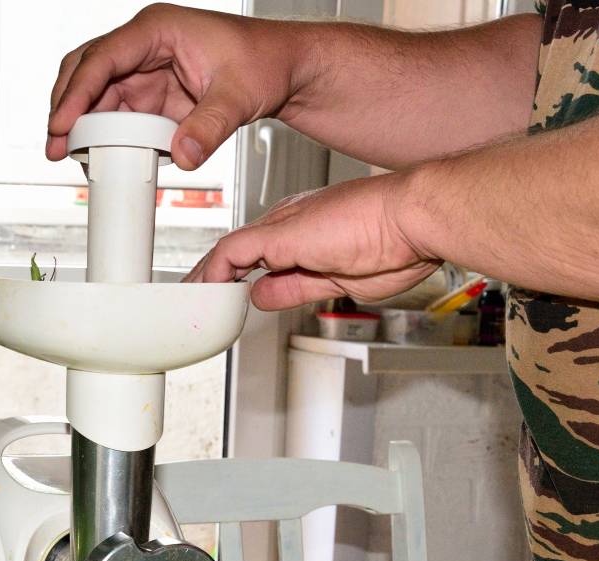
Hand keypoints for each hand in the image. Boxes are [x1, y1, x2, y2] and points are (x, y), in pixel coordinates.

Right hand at [46, 4, 313, 170]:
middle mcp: (144, 45)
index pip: (103, 57)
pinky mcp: (151, 94)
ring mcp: (144, 69)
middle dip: (66, 108)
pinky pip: (117, 114)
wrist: (284, 71)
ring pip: (96, 94)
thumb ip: (210, 126)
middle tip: (56, 147)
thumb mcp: (240, 96)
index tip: (62, 125)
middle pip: (86, 71)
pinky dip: (106, 135)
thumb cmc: (266, 63)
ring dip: (82, 126)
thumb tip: (182, 155)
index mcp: (158, 29)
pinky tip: (100, 157)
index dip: (77, 92)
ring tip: (72, 158)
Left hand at [186, 174, 441, 309]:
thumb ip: (295, 287)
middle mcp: (289, 224)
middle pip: (236, 254)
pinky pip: (231, 255)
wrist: (415, 217)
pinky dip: (211, 276)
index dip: (236, 280)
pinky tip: (199, 296)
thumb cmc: (399, 243)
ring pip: (228, 254)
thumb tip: (261, 295)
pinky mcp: (279, 234)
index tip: (221, 301)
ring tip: (184, 305)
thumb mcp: (336, 281)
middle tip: (190, 303)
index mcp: (307, 233)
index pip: (258, 257)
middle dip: (211, 280)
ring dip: (205, 281)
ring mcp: (282, 227)